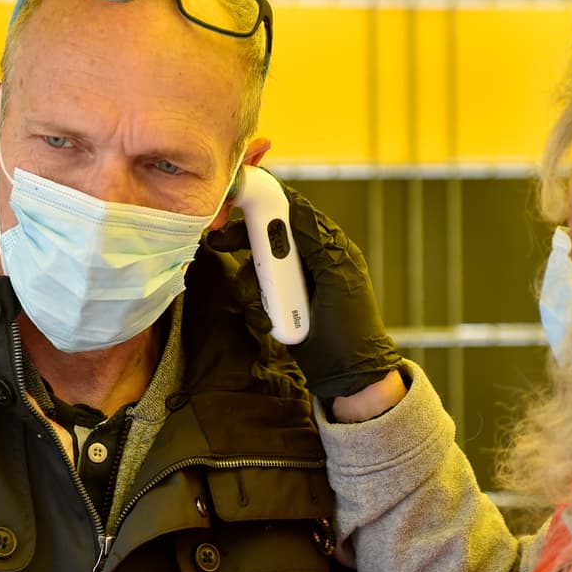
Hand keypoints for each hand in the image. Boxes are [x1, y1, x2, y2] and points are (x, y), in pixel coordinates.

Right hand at [206, 180, 402, 401]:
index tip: (240, 196)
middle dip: (244, 241)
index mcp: (329, 248)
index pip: (295, 213)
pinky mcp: (280, 305)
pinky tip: (268, 322)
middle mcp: (309, 261)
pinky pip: (255, 295)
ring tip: (261, 305)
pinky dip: (256, 308)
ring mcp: (293, 284)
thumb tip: (298, 207)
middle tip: (220, 241)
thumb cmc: (351, 328)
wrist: (345, 375)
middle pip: (269, 237)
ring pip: (256, 268)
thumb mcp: (337, 280)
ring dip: (252, 287)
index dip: (268, 202)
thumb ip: (317, 243)